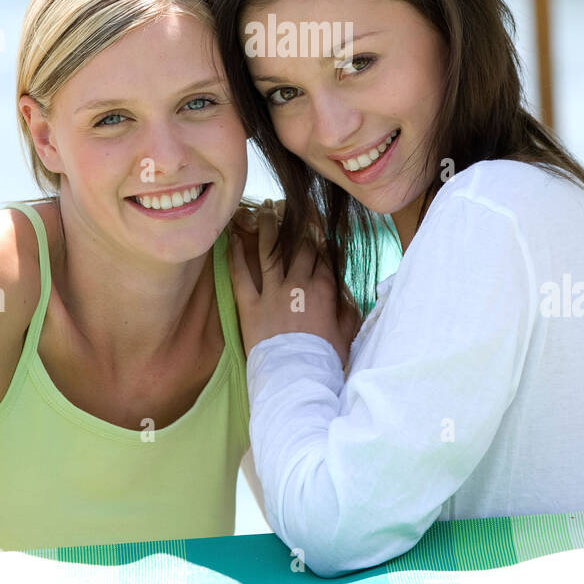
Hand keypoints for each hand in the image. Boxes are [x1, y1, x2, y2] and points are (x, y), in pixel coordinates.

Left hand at [228, 200, 352, 366]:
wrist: (297, 379)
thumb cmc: (324, 361)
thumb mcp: (345, 335)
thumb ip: (347, 311)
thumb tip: (349, 296)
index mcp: (323, 289)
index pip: (322, 253)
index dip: (317, 234)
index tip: (313, 219)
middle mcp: (298, 284)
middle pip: (297, 246)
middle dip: (295, 223)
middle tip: (290, 205)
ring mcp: (272, 293)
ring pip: (270, 252)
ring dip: (268, 228)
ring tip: (266, 208)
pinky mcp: (250, 306)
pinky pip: (241, 275)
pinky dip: (237, 255)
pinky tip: (234, 238)